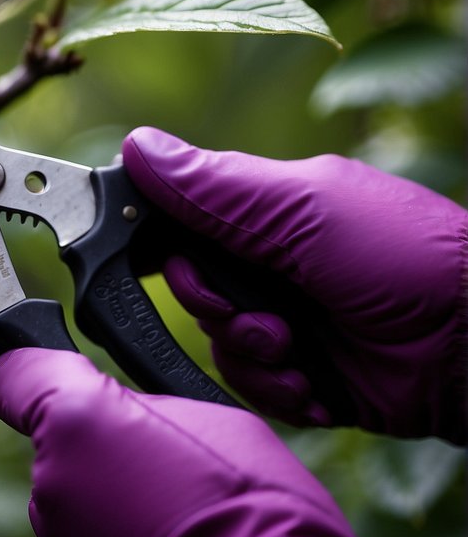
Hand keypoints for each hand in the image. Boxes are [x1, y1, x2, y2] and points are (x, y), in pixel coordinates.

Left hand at [0, 348, 388, 536]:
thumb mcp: (208, 409)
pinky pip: (85, 511)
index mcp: (74, 418)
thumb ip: (141, 390)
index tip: (63, 356)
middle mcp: (47, 474)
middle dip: (98, 421)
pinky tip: (165, 520)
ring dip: (109, 469)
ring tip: (174, 488)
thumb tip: (121, 396)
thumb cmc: (250, 502)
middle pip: (54, 422)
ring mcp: (57, 525)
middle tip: (163, 441)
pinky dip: (115, 509)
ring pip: (73, 469)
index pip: (16, 371)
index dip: (38, 356)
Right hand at [123, 127, 465, 442]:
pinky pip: (253, 386)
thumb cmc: (401, 256)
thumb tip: (135, 146)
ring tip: (298, 354)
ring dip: (252, 355)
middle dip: (214, 308)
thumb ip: (215, 186)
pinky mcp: (306, 375)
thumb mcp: (302, 208)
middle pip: (190, 289)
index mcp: (266, 210)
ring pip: (218, 343)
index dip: (164, 249)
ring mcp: (289, 319)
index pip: (180, 221)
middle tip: (256, 314)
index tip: (173, 263)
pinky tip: (316, 388)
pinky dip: (279, 391)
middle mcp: (270, 263)